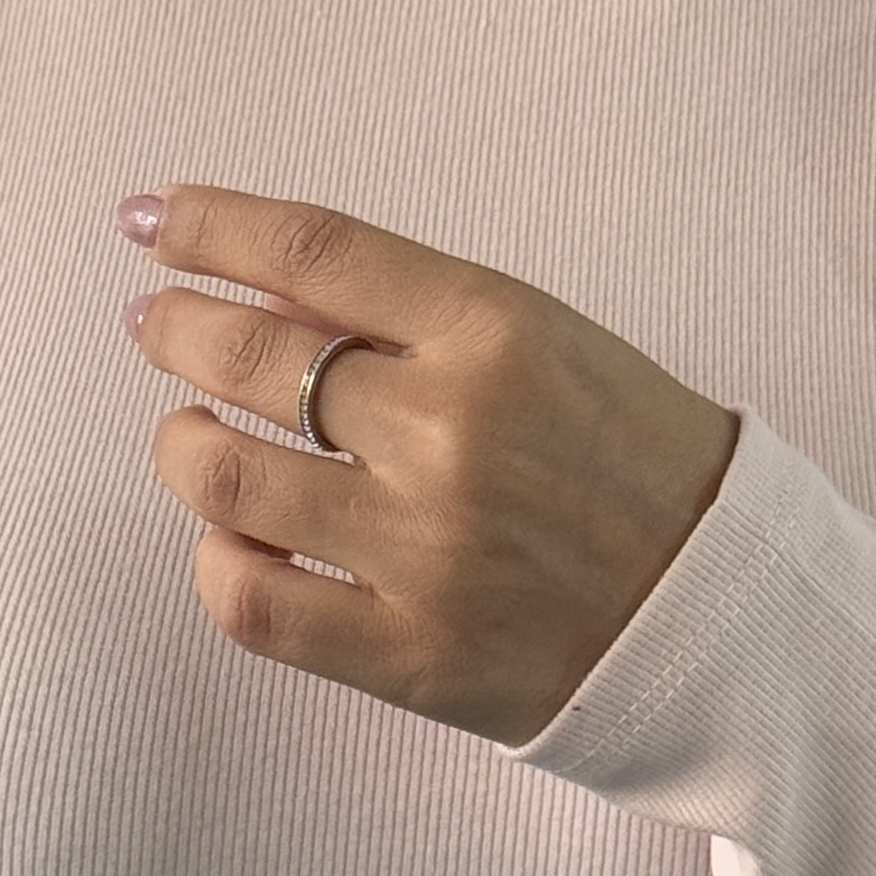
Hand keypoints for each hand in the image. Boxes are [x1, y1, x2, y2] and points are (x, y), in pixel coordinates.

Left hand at [123, 186, 739, 745]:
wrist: (722, 613)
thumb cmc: (636, 467)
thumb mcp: (549, 344)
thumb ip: (413, 316)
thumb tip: (266, 283)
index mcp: (496, 333)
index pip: (312, 250)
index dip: (209, 226)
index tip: (153, 221)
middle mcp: (450, 435)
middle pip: (250, 354)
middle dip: (176, 327)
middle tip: (156, 322)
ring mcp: (422, 551)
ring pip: (225, 477)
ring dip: (182, 443)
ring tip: (190, 433)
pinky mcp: (408, 655)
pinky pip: (253, 603)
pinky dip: (218, 560)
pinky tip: (230, 538)